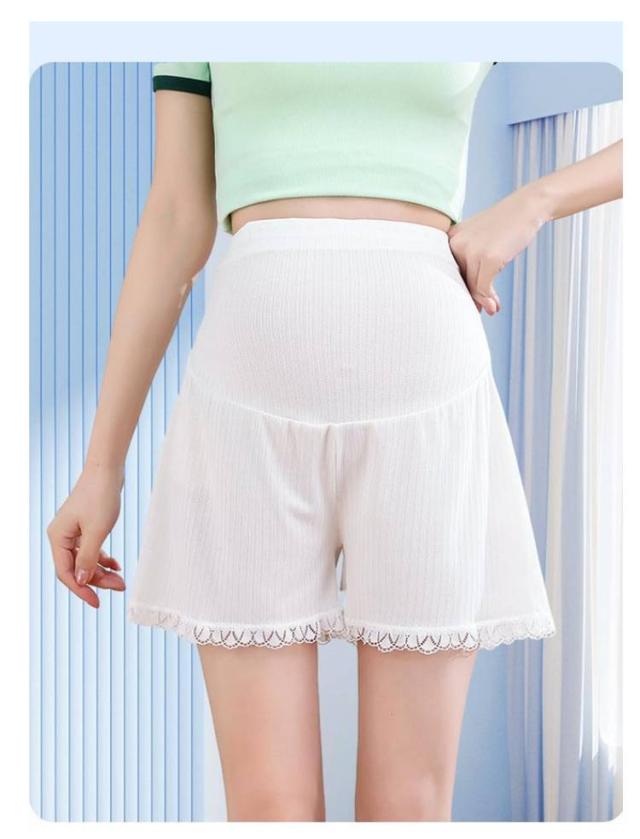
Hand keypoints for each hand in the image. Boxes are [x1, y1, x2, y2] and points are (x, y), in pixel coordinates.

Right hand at [46, 463, 125, 607]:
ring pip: (85, 560)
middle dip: (97, 580)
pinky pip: (91, 550)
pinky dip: (103, 558)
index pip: (65, 573)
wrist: (107, 470)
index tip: (98, 603)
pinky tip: (116, 565)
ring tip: (121, 579)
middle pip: (77, 568)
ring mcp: (73, 531)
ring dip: (102, 571)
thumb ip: (88, 558)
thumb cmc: (101, 496)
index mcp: (58, 537)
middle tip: (120, 587)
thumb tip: (81, 582)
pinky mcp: (85, 527)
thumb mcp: (97, 531)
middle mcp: (62, 536)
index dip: (81, 590)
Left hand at [447, 184, 549, 315]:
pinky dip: (489, 299)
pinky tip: (495, 305)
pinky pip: (483, 288)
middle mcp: (455, 243)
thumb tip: (473, 299)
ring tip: (492, 309)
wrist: (526, 207)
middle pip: (456, 281)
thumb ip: (470, 266)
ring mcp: (471, 251)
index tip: (466, 303)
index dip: (455, 290)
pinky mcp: (488, 258)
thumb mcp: (478, 241)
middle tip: (478, 311)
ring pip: (471, 287)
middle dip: (469, 298)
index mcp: (449, 238)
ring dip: (482, 301)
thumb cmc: (502, 226)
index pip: (446, 272)